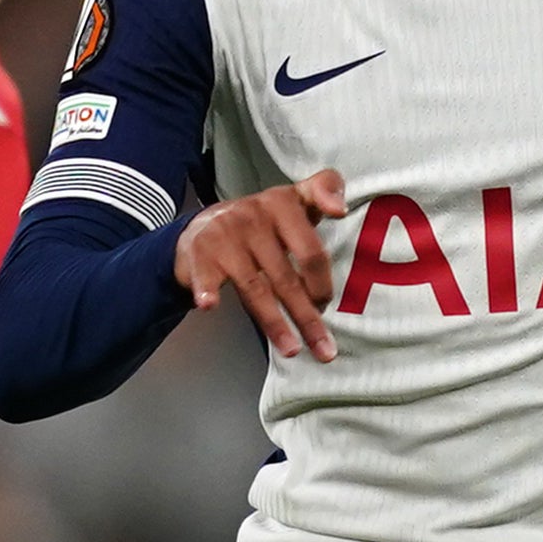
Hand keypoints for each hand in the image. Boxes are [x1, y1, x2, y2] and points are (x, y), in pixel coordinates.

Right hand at [175, 170, 351, 361]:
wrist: (202, 225)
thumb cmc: (262, 221)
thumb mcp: (294, 199)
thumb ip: (324, 191)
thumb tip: (341, 209)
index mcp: (283, 205)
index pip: (310, 249)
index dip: (321, 279)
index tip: (327, 301)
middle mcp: (255, 217)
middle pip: (287, 277)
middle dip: (307, 316)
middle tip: (323, 348)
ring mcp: (227, 236)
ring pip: (256, 287)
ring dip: (274, 323)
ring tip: (292, 350)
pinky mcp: (201, 253)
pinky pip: (206, 276)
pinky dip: (206, 290)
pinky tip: (209, 306)